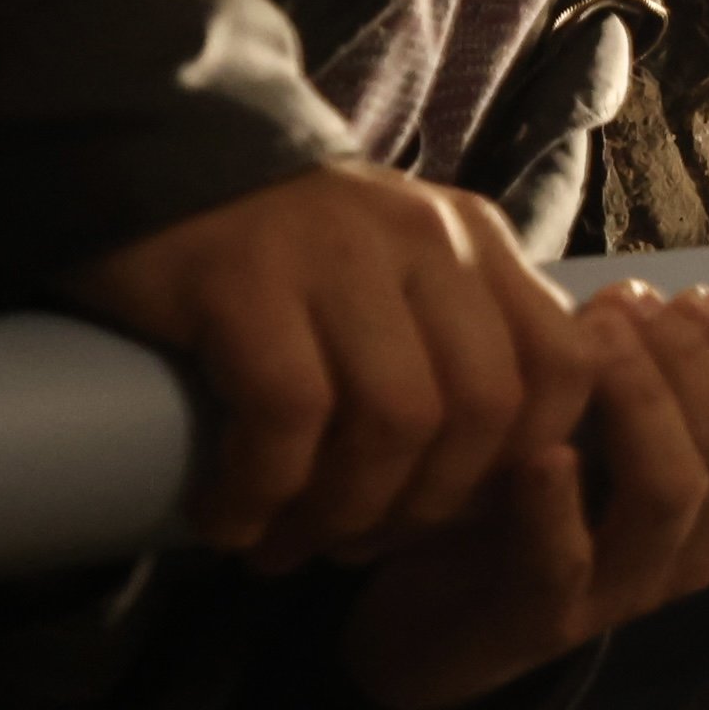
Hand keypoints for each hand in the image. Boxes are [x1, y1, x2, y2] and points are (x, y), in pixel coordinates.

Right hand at [68, 162, 590, 566]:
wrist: (150, 162)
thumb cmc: (280, 255)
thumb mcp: (396, 277)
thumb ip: (453, 340)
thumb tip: (485, 485)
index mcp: (477, 243)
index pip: (558, 368)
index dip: (514, 465)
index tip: (444, 513)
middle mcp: (426, 240)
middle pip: (481, 408)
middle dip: (422, 507)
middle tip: (353, 547)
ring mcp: (337, 253)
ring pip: (395, 419)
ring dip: (341, 511)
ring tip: (286, 544)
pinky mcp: (243, 277)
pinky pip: (287, 413)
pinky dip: (262, 487)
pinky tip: (226, 517)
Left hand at [338, 285, 708, 709]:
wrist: (439, 622)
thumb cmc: (528, 504)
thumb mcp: (600, 436)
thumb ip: (635, 382)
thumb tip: (638, 296)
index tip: (696, 295)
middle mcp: (699, 547)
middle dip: (685, 356)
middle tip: (626, 300)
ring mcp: (630, 590)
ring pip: (673, 490)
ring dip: (638, 399)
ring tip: (586, 339)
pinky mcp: (548, 618)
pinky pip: (569, 556)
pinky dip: (558, 501)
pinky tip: (541, 448)